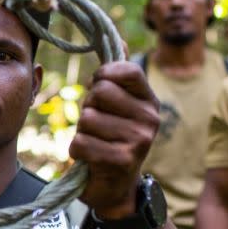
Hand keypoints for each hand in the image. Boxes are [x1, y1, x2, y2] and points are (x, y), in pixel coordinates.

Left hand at [69, 61, 159, 217]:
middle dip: (88, 108)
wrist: (116, 189)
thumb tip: (119, 39)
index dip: (103, 76)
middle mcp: (150, 119)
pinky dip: (77, 151)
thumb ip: (118, 74)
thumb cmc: (113, 140)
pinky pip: (80, 142)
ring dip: (82, 132)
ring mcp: (138, 141)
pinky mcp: (120, 161)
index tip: (100, 91)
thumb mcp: (120, 106)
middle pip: (100, 92)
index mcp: (150, 101)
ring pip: (87, 119)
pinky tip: (91, 159)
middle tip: (97, 125)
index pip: (125, 70)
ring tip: (96, 143)